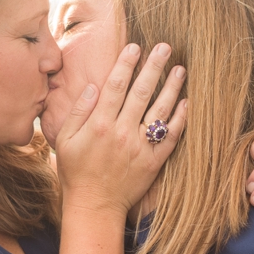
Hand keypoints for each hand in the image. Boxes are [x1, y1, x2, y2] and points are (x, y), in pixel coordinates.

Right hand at [53, 43, 188, 215]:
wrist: (94, 206)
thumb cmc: (76, 172)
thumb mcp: (66, 140)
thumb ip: (78, 112)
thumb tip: (93, 86)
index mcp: (99, 125)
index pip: (115, 86)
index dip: (126, 63)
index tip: (135, 47)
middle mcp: (121, 133)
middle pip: (141, 92)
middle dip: (154, 67)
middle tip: (165, 47)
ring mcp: (140, 147)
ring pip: (160, 111)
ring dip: (172, 87)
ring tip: (181, 69)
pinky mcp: (154, 161)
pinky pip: (171, 137)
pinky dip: (181, 119)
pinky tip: (187, 102)